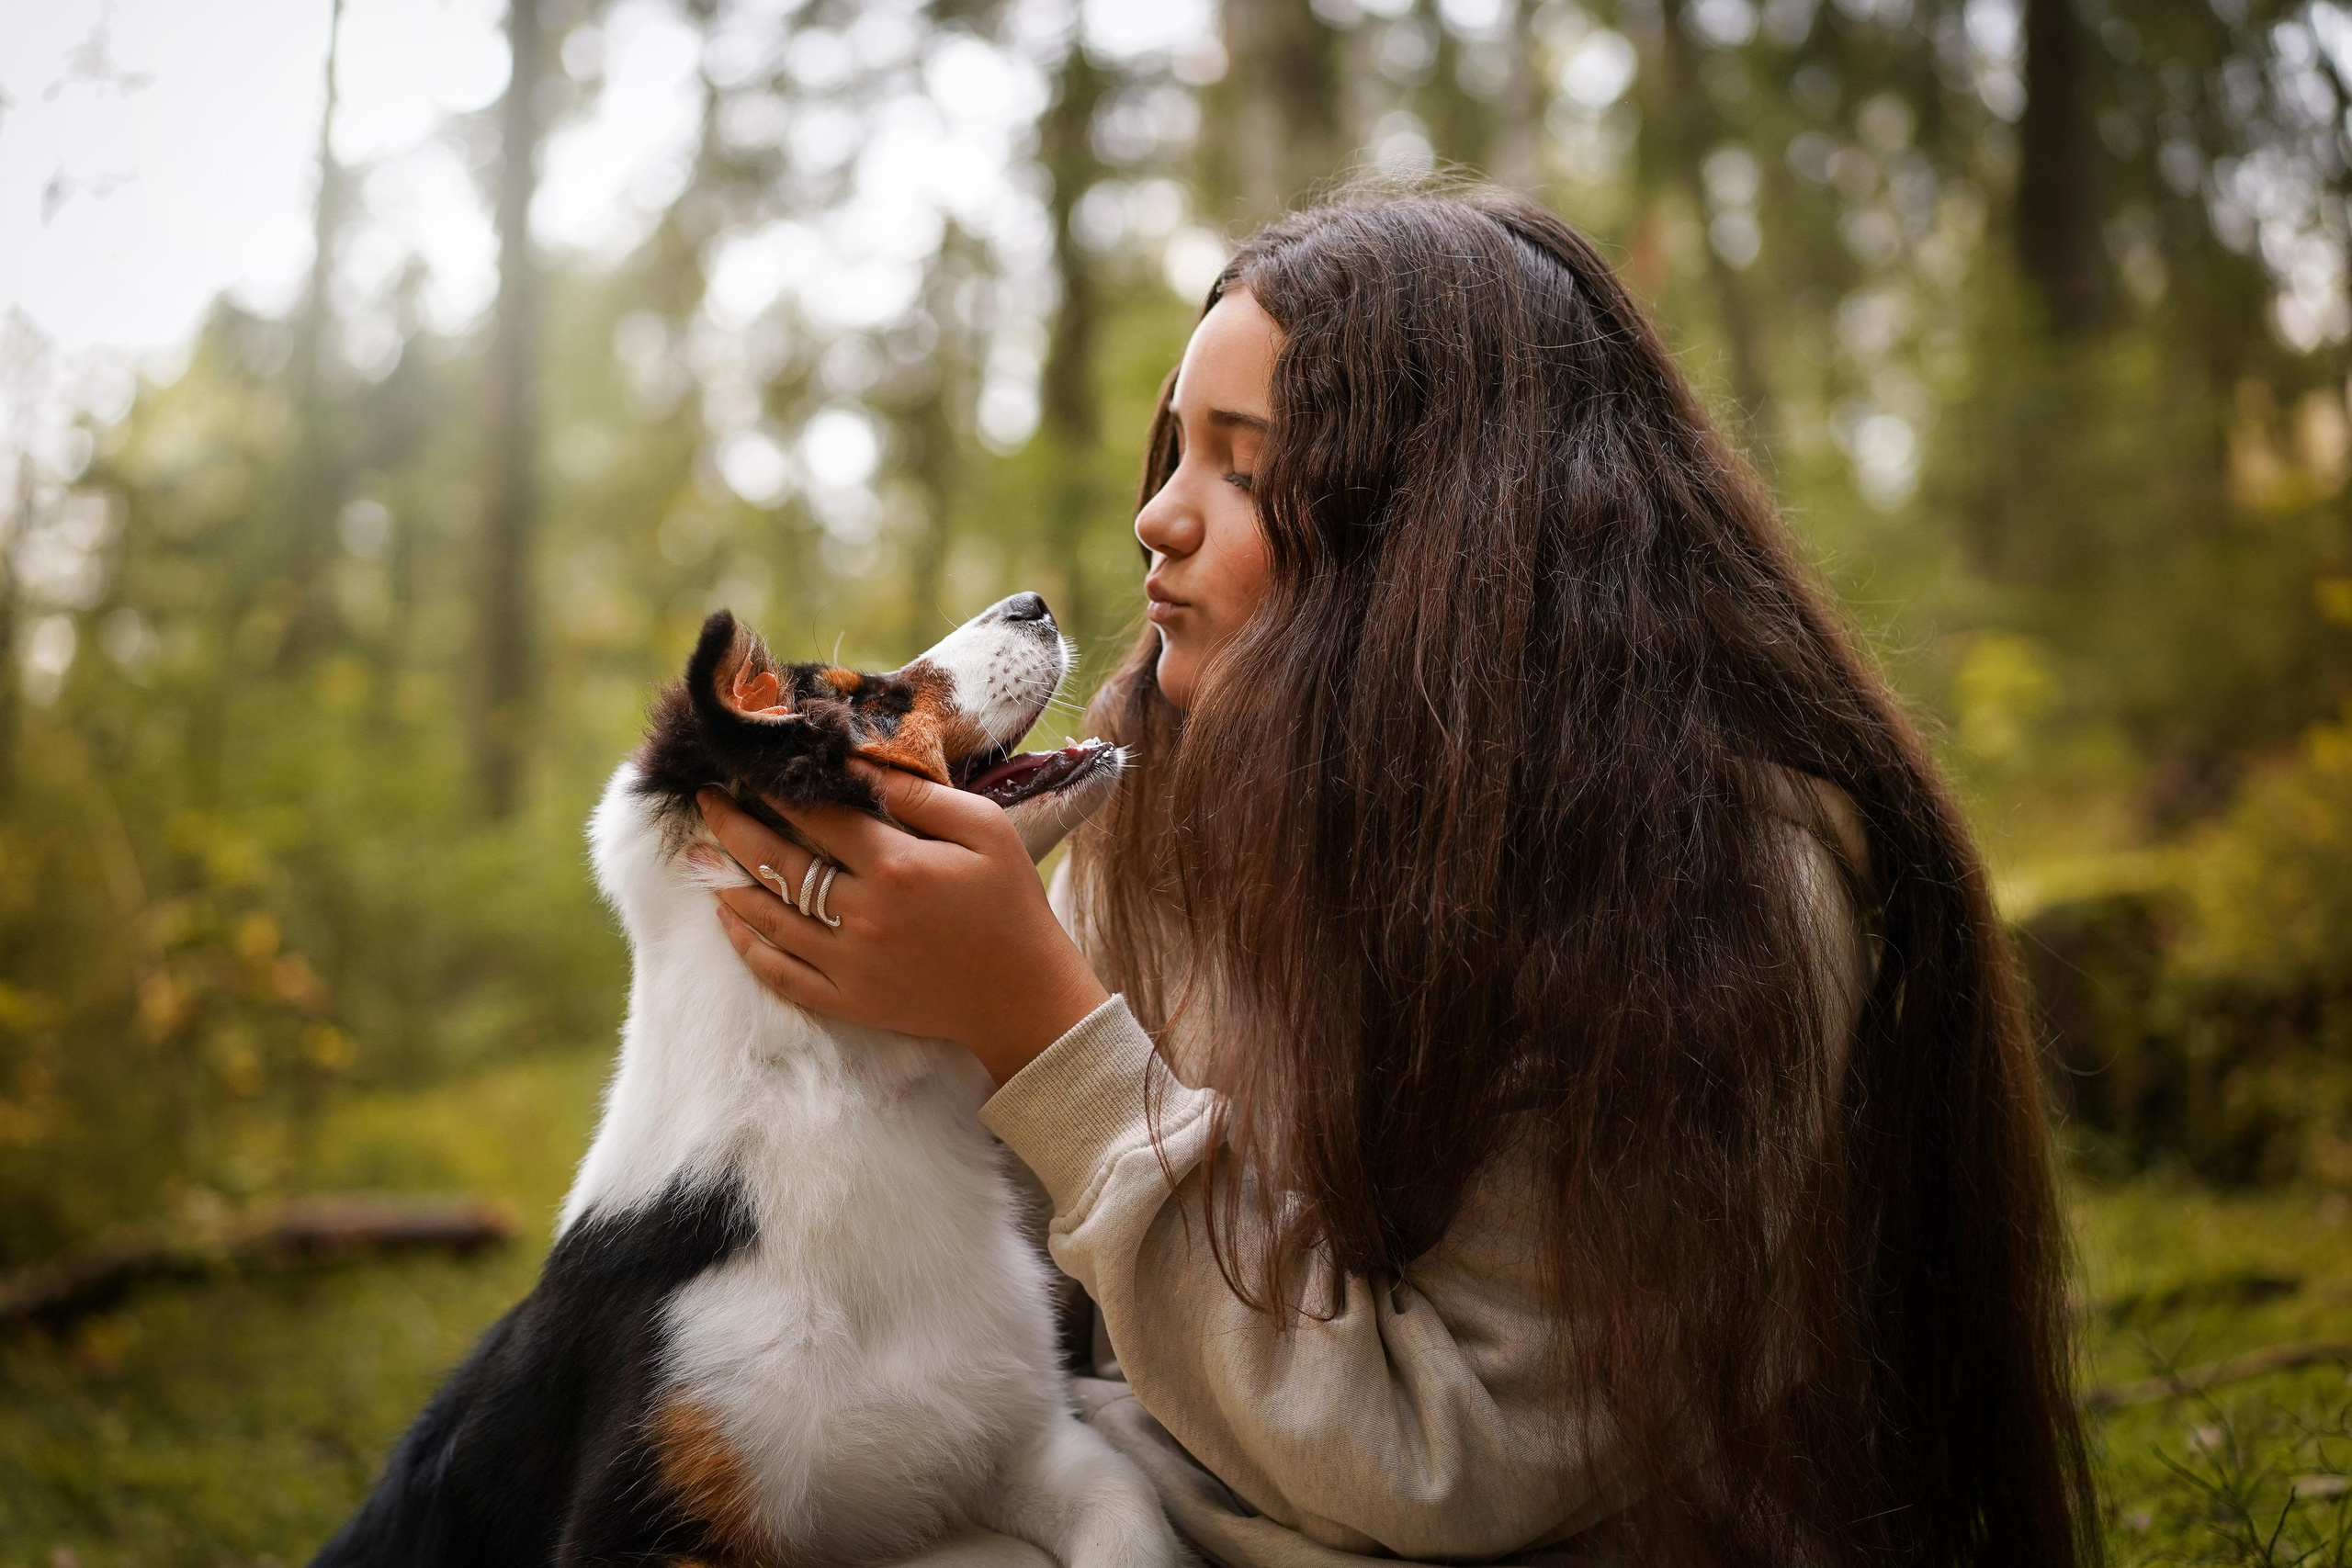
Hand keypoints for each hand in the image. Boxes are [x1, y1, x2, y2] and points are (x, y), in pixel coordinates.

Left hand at [696, 767, 1110, 1085]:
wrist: (1025, 996)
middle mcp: (863, 914)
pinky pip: (781, 975)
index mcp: (896, 866)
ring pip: (769, 919)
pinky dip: (748, 946)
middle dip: (734, 827)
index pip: (818, 816)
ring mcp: (851, 963)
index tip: (747, 765)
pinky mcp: (849, 1001)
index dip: (777, 789)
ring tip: (698, 856)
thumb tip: (862, 766)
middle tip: (704, 801)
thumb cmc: (1013, 903)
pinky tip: (730, 921)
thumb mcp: (987, 829)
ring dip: (727, 883)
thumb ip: (922, 797)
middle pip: (779, 863)